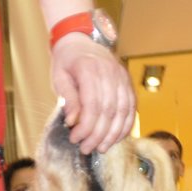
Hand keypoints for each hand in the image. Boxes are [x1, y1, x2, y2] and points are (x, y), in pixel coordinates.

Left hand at [50, 36, 135, 154]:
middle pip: (108, 111)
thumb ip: (69, 99)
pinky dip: (125, 126)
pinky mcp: (128, 83)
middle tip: (86, 148)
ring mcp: (122, 77)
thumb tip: (73, 122)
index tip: (76, 139)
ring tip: (101, 148)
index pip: (92, 105)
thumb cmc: (67, 62)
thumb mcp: (59, 78)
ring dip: (113, 134)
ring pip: (123, 112)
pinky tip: (115, 138)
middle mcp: (110, 72)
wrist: (81, 42)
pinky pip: (131, 108)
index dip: (86, 126)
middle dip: (98, 134)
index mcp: (89, 68)